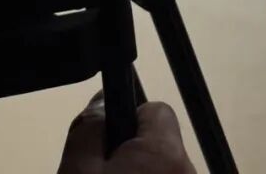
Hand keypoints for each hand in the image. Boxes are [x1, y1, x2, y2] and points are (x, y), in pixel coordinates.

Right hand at [59, 95, 195, 172]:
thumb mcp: (78, 170)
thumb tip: (102, 99)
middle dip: (132, 152)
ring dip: (139, 172)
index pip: (157, 110)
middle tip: (102, 173)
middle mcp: (188, 170)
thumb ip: (89, 127)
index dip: (128, 121)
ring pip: (159, 167)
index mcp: (166, 153)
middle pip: (158, 142)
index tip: (108, 145)